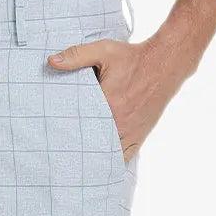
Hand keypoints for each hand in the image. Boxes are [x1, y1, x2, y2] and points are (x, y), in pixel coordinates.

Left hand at [47, 34, 177, 163]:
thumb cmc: (132, 57)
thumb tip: (52, 61)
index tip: (53, 136)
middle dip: (77, 147)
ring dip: (93, 156)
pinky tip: (100, 164)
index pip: (79, 125)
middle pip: (92, 143)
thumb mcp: (103, 50)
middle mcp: (120, 122)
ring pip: (108, 154)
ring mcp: (131, 131)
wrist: (163, 64)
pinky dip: (113, 160)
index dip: (66, 131)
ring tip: (76, 161)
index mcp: (108, 103)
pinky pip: (125, 156)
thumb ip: (76, 56)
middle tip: (60, 151)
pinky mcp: (140, 135)